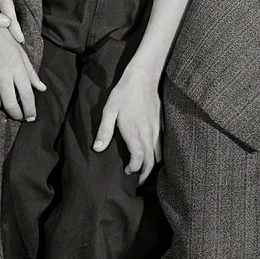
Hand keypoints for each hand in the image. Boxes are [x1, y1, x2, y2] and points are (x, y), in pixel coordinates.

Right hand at [0, 24, 45, 119]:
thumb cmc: (6, 41)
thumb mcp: (22, 55)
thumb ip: (31, 74)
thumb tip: (42, 88)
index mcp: (17, 68)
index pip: (27, 95)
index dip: (30, 109)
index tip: (30, 116)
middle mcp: (3, 74)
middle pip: (10, 104)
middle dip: (16, 114)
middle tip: (18, 115)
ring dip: (0, 105)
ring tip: (4, 99)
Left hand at [93, 65, 161, 183]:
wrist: (143, 76)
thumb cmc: (124, 93)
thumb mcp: (109, 110)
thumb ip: (104, 131)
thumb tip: (97, 149)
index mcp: (134, 132)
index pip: (139, 159)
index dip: (134, 169)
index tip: (127, 172)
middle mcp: (147, 133)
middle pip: (151, 161)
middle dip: (145, 174)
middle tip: (137, 181)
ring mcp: (156, 129)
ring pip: (158, 154)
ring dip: (152, 165)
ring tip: (143, 170)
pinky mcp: (160, 123)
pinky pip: (162, 144)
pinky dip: (158, 153)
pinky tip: (152, 154)